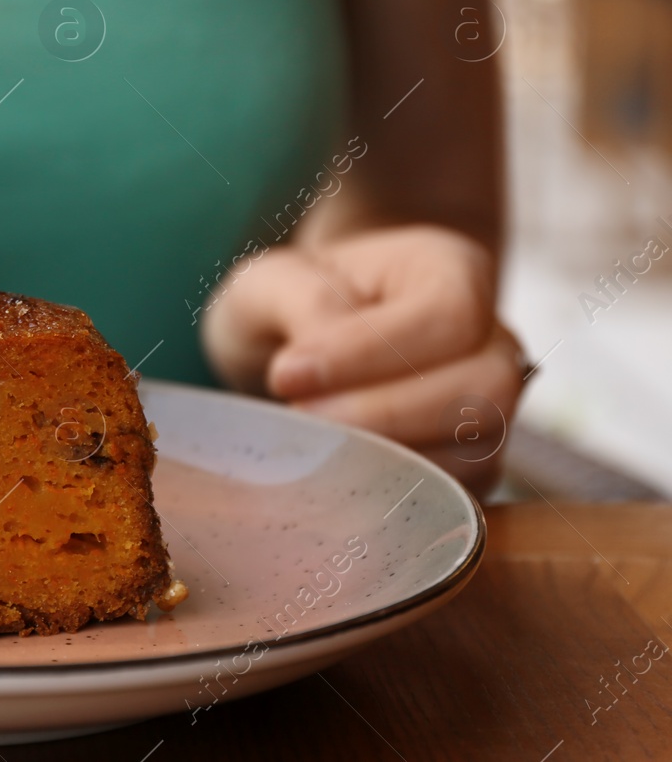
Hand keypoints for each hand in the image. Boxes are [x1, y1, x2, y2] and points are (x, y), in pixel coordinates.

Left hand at [199, 225, 523, 492]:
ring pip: (476, 451)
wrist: (301, 342)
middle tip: (302, 419)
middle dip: (383, 415)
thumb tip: (309, 372)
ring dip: (387, 458)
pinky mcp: (473, 467)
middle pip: (483, 391)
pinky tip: (337, 476)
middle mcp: (492, 341)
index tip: (287, 376)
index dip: (368, 354)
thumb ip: (301, 304)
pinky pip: (457, 495)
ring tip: (314, 446)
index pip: (446, 317)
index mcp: (453, 272)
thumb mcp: (275, 280)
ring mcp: (493, 408)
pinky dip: (395, 492)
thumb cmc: (293, 302)